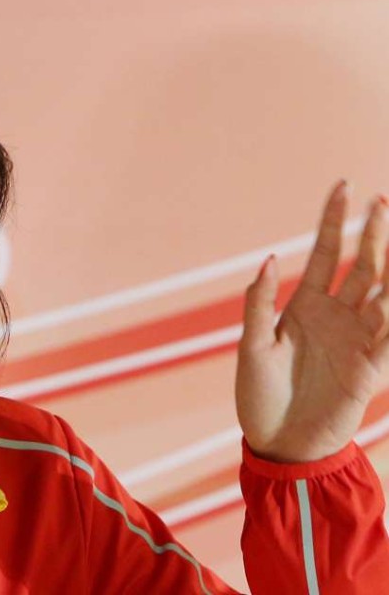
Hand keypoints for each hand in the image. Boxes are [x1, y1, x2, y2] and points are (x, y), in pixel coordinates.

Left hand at [237, 181, 388, 462]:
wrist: (278, 443)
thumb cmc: (259, 396)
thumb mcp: (252, 346)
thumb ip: (259, 304)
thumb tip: (269, 260)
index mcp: (305, 306)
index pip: (324, 253)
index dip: (333, 220)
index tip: (342, 185)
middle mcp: (336, 316)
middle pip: (362, 264)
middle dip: (373, 232)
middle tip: (382, 198)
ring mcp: (358, 339)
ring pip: (385, 291)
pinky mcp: (372, 367)